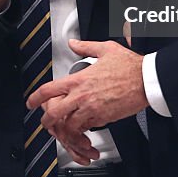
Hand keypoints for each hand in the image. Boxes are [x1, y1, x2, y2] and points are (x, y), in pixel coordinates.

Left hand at [26, 40, 146, 163]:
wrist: (146, 80)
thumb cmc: (129, 66)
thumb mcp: (105, 49)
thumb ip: (85, 46)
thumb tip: (74, 43)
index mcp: (79, 79)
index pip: (49, 90)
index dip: (35, 98)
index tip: (31, 102)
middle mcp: (82, 96)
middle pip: (54, 113)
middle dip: (47, 120)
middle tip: (46, 122)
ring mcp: (92, 109)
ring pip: (69, 126)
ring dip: (65, 130)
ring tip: (65, 130)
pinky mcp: (104, 119)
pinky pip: (87, 130)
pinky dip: (82, 133)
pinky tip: (83, 130)